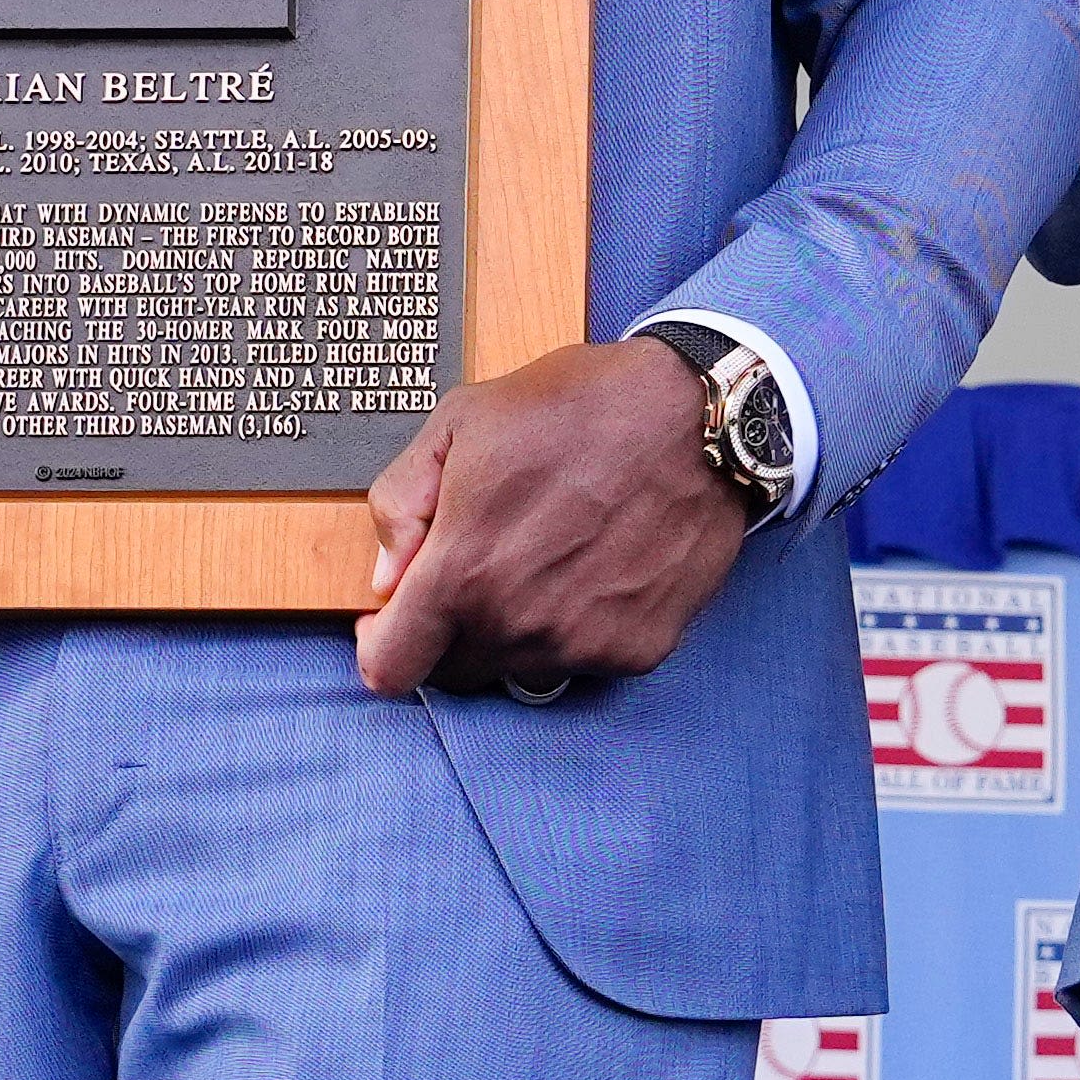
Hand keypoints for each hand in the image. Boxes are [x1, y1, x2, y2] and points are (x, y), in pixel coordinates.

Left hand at [354, 336, 755, 699]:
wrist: (697, 415)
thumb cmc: (579, 406)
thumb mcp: (461, 420)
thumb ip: (400, 503)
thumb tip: (387, 577)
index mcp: (463, 571)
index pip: (391, 669)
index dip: (382, 646)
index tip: (394, 620)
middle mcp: (519, 623)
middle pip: (454, 673)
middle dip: (451, 631)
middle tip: (482, 567)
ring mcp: (582, 644)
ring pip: (519, 669)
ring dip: (516, 631)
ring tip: (548, 557)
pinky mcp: (637, 648)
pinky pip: (583, 662)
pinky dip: (578, 628)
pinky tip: (595, 568)